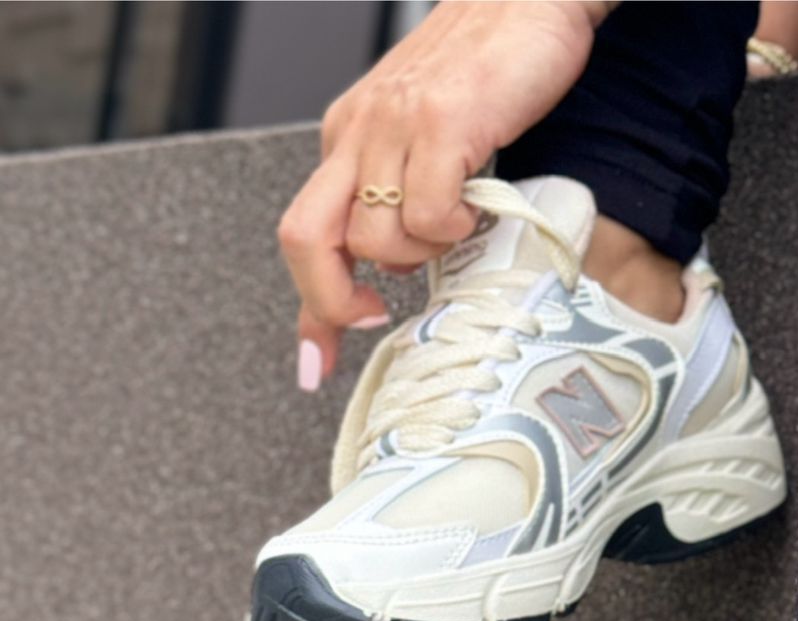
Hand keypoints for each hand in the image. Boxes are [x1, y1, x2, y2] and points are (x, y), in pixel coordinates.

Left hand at [278, 0, 609, 386]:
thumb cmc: (487, 70)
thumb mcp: (424, 139)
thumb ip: (400, 198)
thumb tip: (394, 273)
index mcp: (347, 139)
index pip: (304, 232)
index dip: (308, 310)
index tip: (316, 365)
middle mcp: (357, 132)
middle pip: (308, 238)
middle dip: (333, 299)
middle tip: (377, 316)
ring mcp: (394, 125)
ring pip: (376, 237)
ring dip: (419, 255)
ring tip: (455, 227)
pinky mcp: (440, 122)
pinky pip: (427, 212)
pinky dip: (453, 228)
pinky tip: (474, 208)